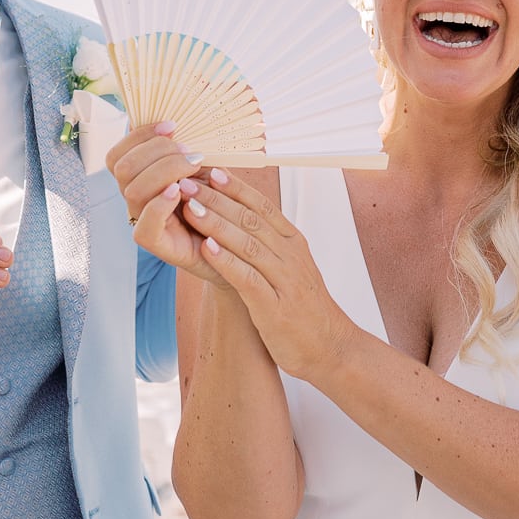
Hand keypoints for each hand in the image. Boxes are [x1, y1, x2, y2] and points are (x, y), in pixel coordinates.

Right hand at [106, 124, 220, 283]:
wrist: (233, 241)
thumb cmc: (217, 198)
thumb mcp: (203, 167)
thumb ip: (186, 151)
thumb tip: (176, 129)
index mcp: (139, 177)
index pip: (118, 154)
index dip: (139, 135)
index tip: (172, 126)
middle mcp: (135, 198)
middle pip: (123, 168)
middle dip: (158, 151)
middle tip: (191, 154)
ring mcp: (142, 220)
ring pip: (132, 191)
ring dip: (165, 171)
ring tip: (194, 167)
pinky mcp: (156, 243)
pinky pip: (144, 226)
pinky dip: (159, 204)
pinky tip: (179, 191)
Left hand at [174, 169, 354, 378]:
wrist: (331, 348)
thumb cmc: (305, 308)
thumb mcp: (291, 268)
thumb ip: (270, 243)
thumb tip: (242, 219)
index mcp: (293, 243)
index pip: (263, 206)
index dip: (236, 188)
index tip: (211, 171)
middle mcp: (290, 256)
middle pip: (251, 219)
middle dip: (217, 199)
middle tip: (188, 183)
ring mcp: (284, 281)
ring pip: (248, 244)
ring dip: (217, 224)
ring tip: (191, 208)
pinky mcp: (275, 307)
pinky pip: (248, 278)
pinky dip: (227, 262)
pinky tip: (207, 248)